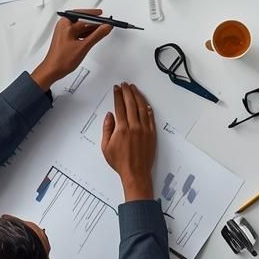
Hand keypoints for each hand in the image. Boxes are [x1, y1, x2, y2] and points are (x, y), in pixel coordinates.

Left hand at [31, 10, 111, 91]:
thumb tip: (106, 27)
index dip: (98, 18)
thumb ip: (97, 35)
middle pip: (83, 20)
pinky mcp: (66, 38)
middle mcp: (64, 25)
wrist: (52, 70)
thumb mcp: (83, 46)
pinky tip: (92, 38)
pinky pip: (78, 32)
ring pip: (81, 26)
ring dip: (91, 29)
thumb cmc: (61, 60)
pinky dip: (86, 34)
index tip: (107, 20)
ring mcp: (64, 31)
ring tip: (101, 32)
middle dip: (95, 23)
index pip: (85, 16)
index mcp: (66, 24)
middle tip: (105, 24)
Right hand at [101, 82, 156, 200]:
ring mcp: (144, 129)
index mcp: (122, 129)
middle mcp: (134, 126)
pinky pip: (151, 118)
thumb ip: (107, 129)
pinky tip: (145, 104)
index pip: (119, 107)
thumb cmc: (120, 162)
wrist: (135, 172)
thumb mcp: (106, 147)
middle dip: (127, 92)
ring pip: (142, 108)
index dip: (117, 96)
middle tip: (125, 85)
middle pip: (131, 104)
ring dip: (138, 96)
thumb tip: (109, 115)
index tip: (116, 89)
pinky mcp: (152, 134)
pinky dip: (148, 109)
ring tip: (134, 89)